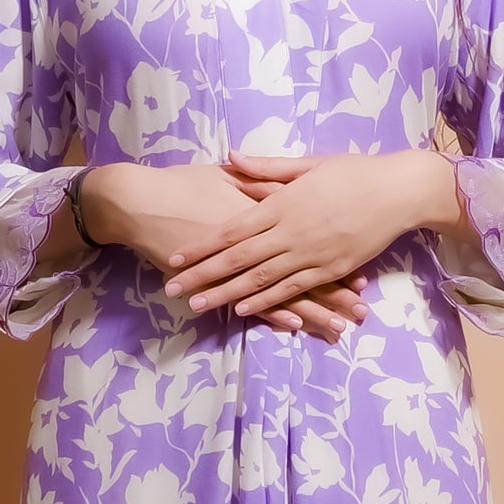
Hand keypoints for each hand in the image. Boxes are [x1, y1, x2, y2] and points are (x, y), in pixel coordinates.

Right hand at [77, 159, 369, 342]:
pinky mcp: (220, 279)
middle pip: (306, 268)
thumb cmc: (181, 184)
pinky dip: (274, 312)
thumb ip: (255, 176)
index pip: (309, 236)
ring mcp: (241, 262)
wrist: (142, 201)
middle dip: (335, 292)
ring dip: (313, 311)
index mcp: (266, 212)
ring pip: (284, 290)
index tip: (361, 271)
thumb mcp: (225, 174)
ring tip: (340, 329)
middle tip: (362, 310)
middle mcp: (261, 240)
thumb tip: (281, 181)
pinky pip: (250, 298)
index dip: (336, 254)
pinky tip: (294, 325)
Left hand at [163, 147, 463, 317]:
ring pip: (261, 281)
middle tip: (173, 290)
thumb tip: (229, 158)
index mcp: (283, 204)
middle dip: (203, 277)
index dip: (202, 246)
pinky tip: (244, 309)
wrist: (398, 191)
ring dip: (227, 295)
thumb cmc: (353, 172)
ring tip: (198, 306)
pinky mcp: (330, 270)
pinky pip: (293, 289)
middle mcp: (292, 233)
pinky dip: (268, 302)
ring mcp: (311, 255)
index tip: (176, 257)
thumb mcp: (308, 164)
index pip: (232, 230)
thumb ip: (266, 167)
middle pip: (239, 260)